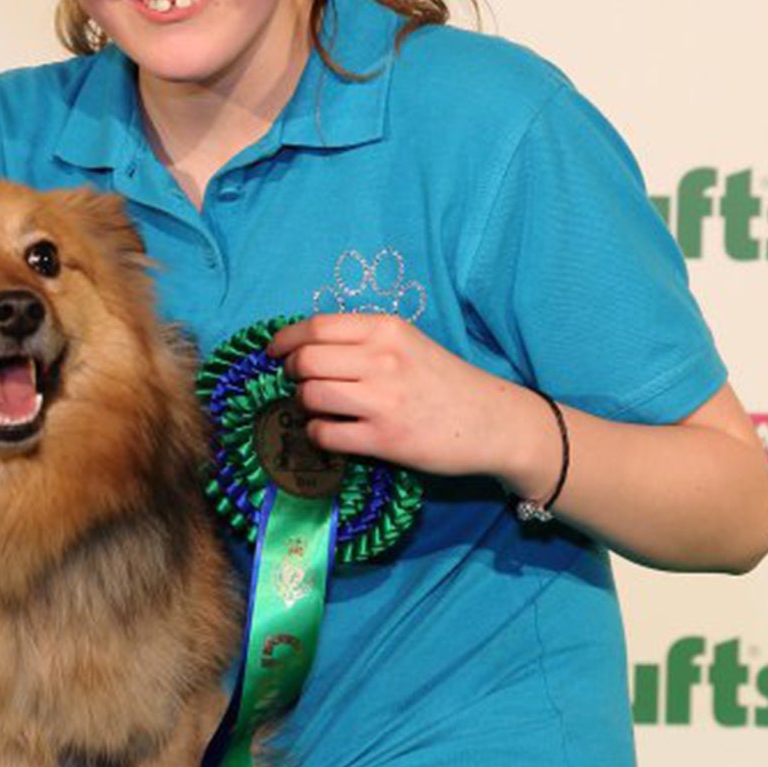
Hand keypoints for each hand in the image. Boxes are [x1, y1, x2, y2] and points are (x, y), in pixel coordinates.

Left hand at [267, 314, 553, 486]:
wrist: (493, 422)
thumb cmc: (444, 381)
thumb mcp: (408, 344)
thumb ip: (364, 341)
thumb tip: (305, 347)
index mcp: (387, 329)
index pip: (316, 327)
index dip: (285, 340)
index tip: (275, 352)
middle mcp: (383, 359)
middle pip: (306, 361)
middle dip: (292, 373)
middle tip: (298, 382)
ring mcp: (383, 400)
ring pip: (310, 396)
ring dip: (303, 404)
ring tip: (318, 408)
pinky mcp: (385, 439)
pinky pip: (325, 434)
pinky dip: (318, 434)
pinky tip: (331, 433)